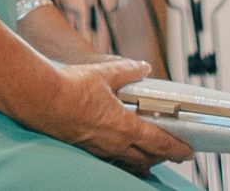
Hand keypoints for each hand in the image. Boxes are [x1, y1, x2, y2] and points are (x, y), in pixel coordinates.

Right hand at [33, 57, 195, 173]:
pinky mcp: (87, 148)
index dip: (176, 148)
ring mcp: (100, 149)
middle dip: (162, 157)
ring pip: (129, 162)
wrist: (42, 99)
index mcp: (125, 126)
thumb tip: (143, 67)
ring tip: (151, 157)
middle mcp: (115, 143)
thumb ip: (128, 71)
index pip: (158, 143)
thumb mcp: (105, 73)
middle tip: (173, 154)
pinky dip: (123, 160)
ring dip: (143, 161)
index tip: (188, 152)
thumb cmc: (72, 87)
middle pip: (147, 158)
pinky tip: (121, 154)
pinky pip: (112, 160)